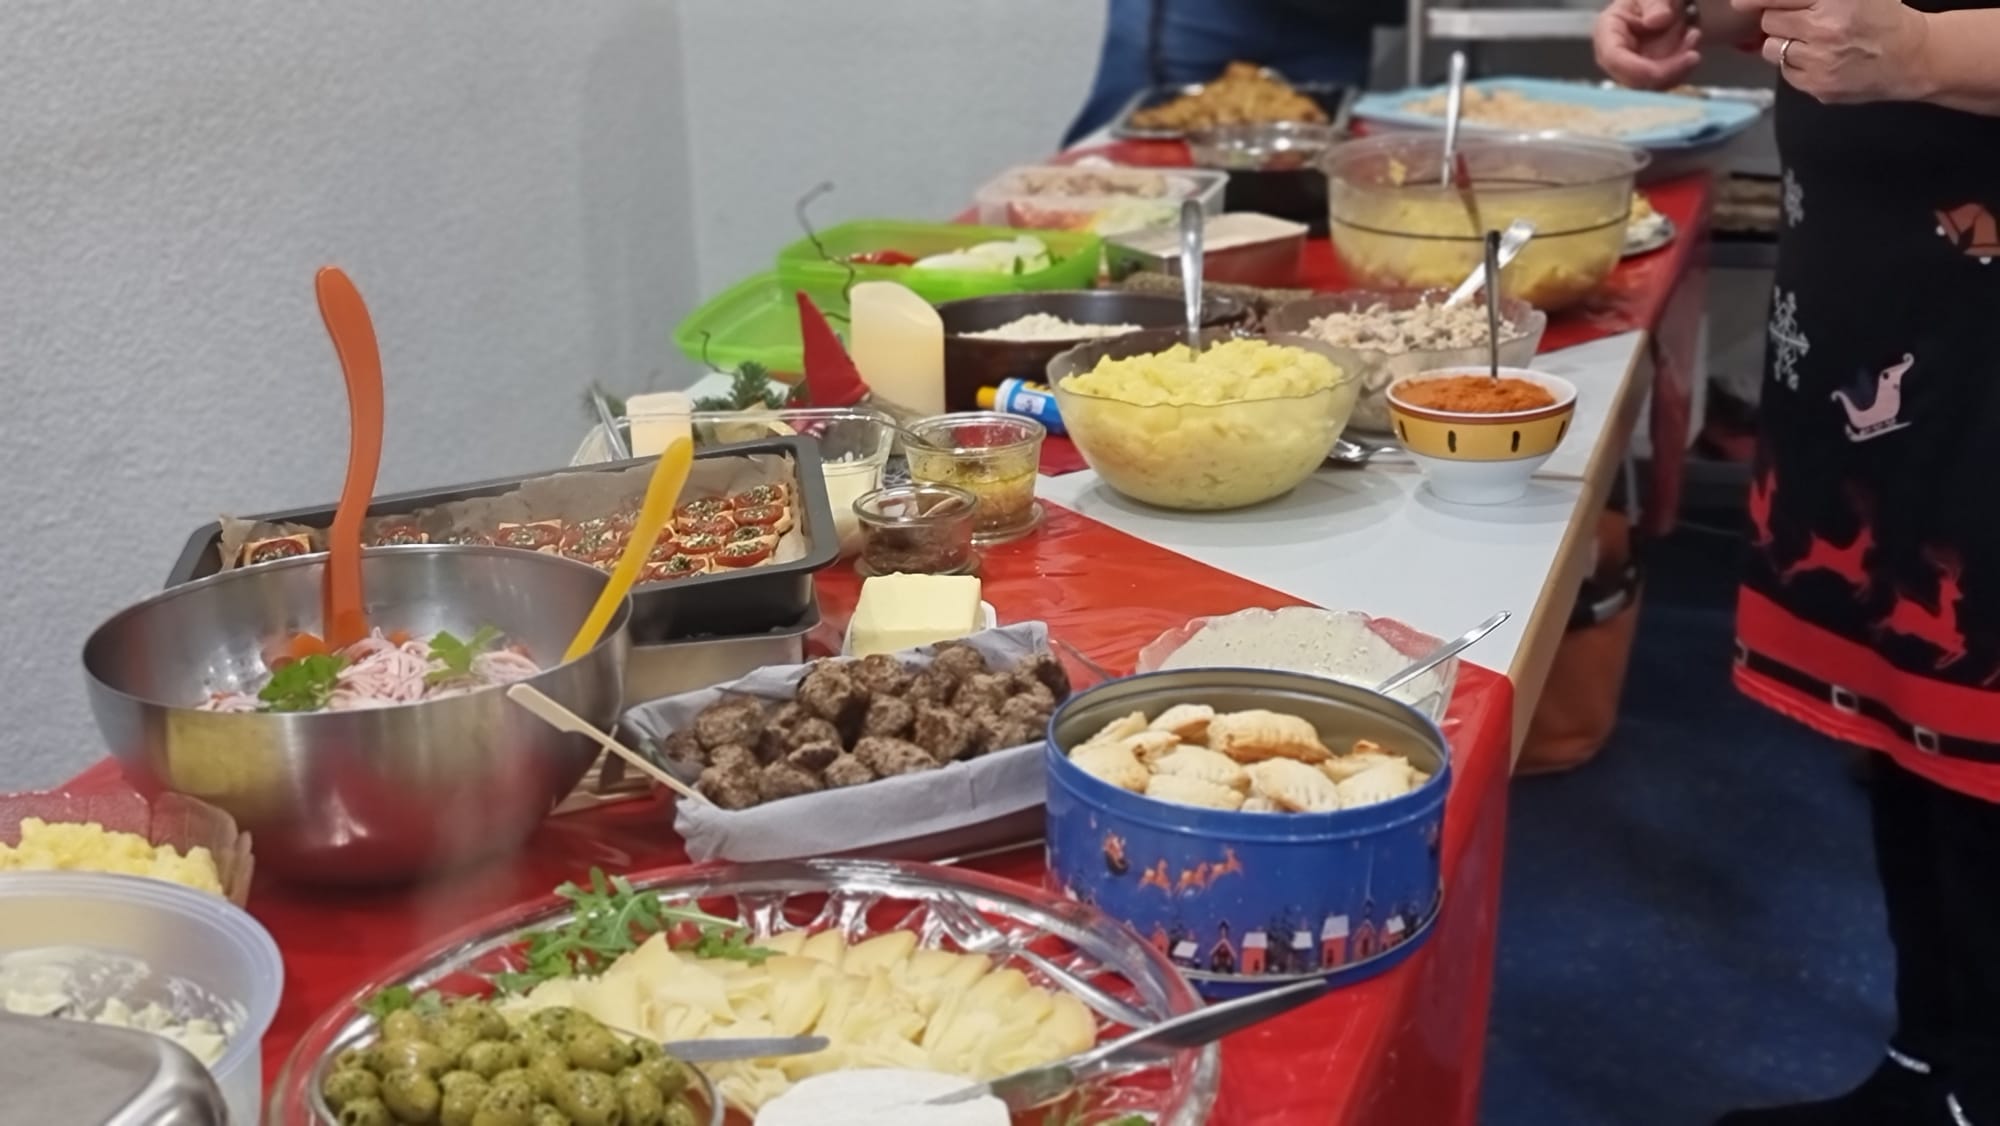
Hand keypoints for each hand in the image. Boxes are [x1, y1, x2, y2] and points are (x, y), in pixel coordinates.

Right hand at [1594, 0, 1701, 88]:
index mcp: (1607, 32)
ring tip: (1694, 36)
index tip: (1671, 66)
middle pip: (1634, 79)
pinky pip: (1664, 81)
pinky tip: (1690, 43)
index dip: (1640, 69)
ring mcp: (1631, 67)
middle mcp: (1615, 56)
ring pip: (1652, 84)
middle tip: (1693, 54)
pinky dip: (1682, 68)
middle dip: (1667, 71)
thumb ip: (1655, 2)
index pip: (1615, 59)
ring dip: (1679, 67)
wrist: (1662, 0)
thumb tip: (1656, 21)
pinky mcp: (1647, 73)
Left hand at [1737, 0, 1933, 102]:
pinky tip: (1819, 57)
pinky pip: (1785, 71)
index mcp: (1835, 0)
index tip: (1739, 2)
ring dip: (1784, 42)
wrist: (1913, 57)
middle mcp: (1825, 30)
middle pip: (1770, 21)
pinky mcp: (1817, 87)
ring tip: (1812, 38)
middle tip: (1803, 19)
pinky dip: (1796, 63)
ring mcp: (1820, 62)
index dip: (1753, 0)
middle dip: (1780, 18)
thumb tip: (1765, 0)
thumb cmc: (1882, 16)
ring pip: (1773, 48)